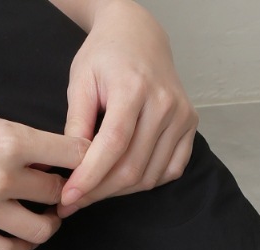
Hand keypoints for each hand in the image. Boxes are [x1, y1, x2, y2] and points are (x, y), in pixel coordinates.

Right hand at [0, 81, 88, 249]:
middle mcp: (0, 176)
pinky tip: (21, 239)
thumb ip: (9, 132)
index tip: (84, 162)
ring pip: (41, 230)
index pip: (73, 154)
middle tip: (60, 191)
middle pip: (59, 194)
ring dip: (48, 224)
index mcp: (8, 139)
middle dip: (65, 191)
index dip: (85, 158)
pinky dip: (20, 248)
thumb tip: (37, 150)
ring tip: (45, 217)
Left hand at [58, 0, 198, 215]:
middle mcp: (164, 104)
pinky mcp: (190, 126)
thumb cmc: (105, 57)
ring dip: (120, 191)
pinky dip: (146, 182)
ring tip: (95, 191)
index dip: (90, 177)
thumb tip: (68, 169)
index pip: (113, 145)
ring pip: (150, 175)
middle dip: (100, 191)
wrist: (139, 36)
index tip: (68, 198)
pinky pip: (170, 171)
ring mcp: (182, 117)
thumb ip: (76, 125)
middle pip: (133, 167)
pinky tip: (125, 180)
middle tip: (75, 202)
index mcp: (133, 88)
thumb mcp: (80, 81)